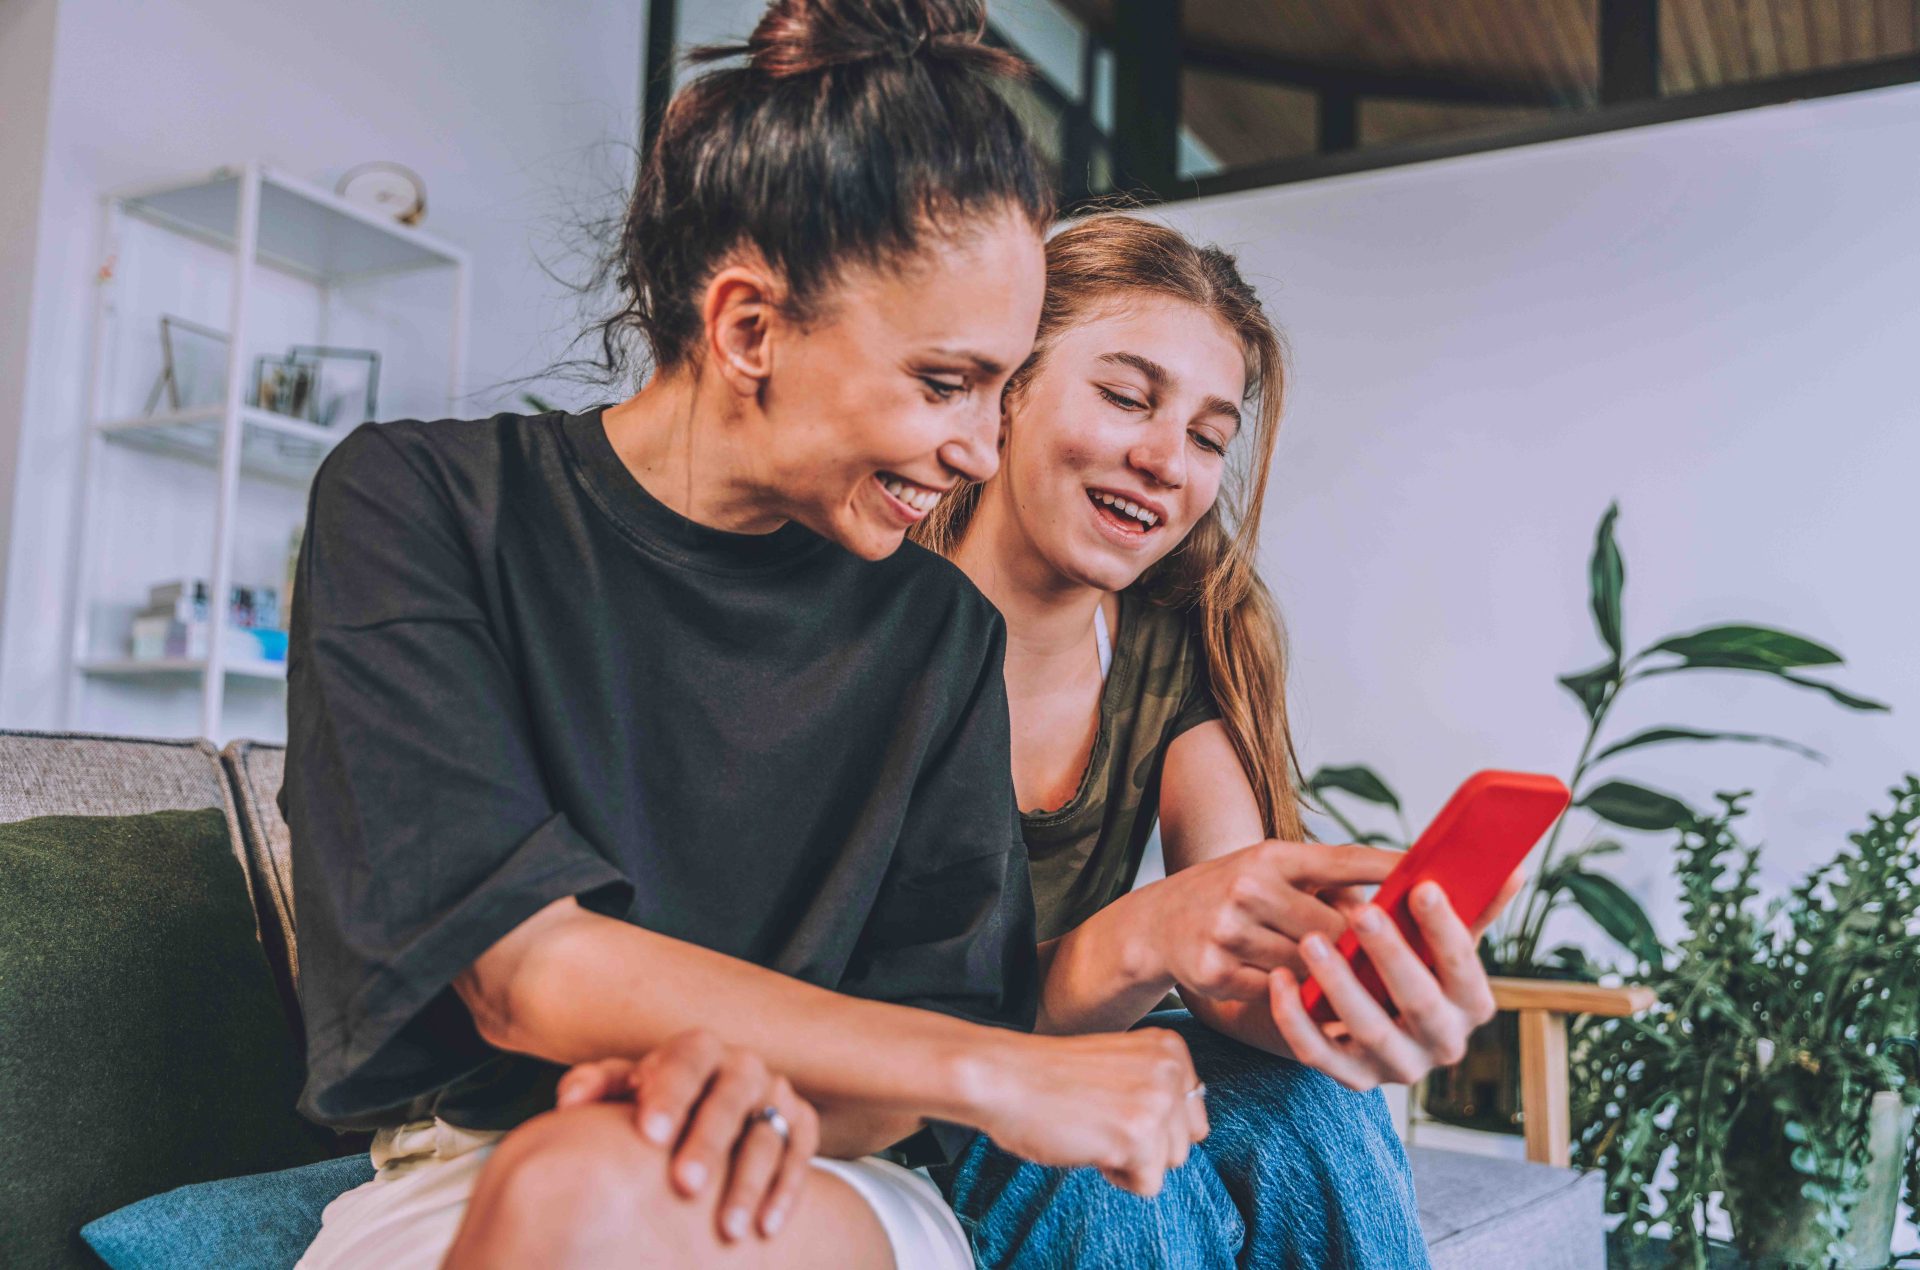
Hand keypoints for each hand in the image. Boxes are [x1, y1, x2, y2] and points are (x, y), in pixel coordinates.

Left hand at [555, 1029, 818, 1241]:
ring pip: (768, 1134)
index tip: (649, 1134)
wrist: (707, 1105)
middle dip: (709, 1142)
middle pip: (730, 1099)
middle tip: (685, 1186)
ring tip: (729, 1229)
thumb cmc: (655, 1100)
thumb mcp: (625, 1087)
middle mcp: (740, 1066)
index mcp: (696, 1050)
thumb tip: (569, 1102)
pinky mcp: (800, 1124)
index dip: (669, 1096)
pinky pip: (801, 1154)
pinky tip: (766, 1228)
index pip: (685, 1064)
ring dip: (750, 1182)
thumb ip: (596, 1085)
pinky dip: (786, 1190)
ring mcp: (775, 1094)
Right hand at [964, 1028, 1207, 1197]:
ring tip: (1094, 1129)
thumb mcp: (1121, 1064)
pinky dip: (1118, 1177)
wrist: (1002, 1077)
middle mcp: (1172, 1068)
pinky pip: (1149, 1184)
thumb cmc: (1050, 1076)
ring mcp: (1157, 1100)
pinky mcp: (1138, 1135)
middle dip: (1147, 1143)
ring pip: (1171, 1163)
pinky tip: (1090, 1145)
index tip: (1111, 1102)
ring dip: (1133, 1159)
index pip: (1192, 1111)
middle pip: (1187, 1140)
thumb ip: (1158, 1084)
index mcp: (1170, 1047)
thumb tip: (1193, 1128)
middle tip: (1101, 1119)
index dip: (1150, 1121)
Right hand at [1142, 839, 1400, 1001]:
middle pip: (1332, 927)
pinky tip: (1320, 1006)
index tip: (1435, 877)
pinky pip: (1278, 994)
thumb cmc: (1233, 894)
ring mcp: (1228, 929)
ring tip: (1372, 991)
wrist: (1156, 923)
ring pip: (1307, 967)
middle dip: (1367, 947)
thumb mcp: (1272, 869)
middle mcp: (1248, 886)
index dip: (1390, 871)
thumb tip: (1399, 900)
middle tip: (1412, 964)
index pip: (1342, 860)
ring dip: (1338, 981)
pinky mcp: (1215, 971)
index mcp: (1271, 856)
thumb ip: (1326, 881)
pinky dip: (1302, 1001)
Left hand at [1265, 873, 1520, 1089]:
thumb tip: (1515, 867)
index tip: (1421, 887)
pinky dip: (1296, 1019)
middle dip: (1390, 956)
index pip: (1465, 969)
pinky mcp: (1353, 1079)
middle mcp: (1442, 1044)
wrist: (1370, 1012)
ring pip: (1367, 1029)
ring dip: (1339, 984)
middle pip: (1419, 1002)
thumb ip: (1474, 907)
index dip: (1445, 929)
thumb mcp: (1443, 938)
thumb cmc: (1413, 961)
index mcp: (1472, 1006)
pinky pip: (1319, 1054)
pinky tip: (1278, 979)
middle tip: (1361, 913)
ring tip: (1310, 941)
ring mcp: (1397, 1066)